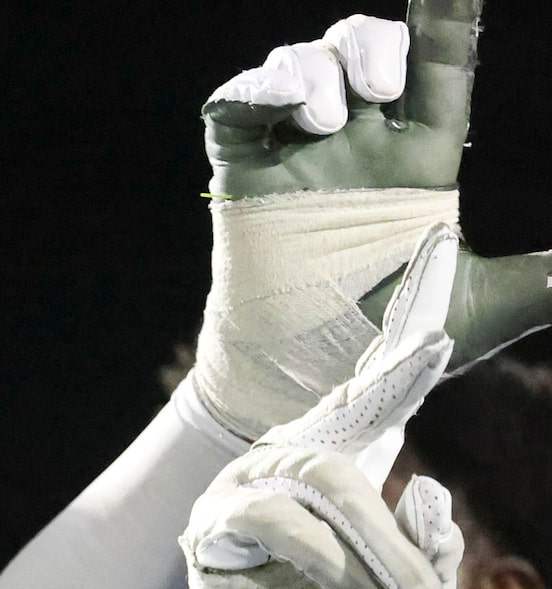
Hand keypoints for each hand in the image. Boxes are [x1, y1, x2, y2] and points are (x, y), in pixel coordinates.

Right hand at [179, 311, 463, 588]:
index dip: (405, 329)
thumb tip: (422, 488)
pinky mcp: (215, 527)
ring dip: (373, 541)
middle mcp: (294, 461)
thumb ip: (432, 546)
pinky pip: (278, 518)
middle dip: (398, 391)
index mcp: (347, 465)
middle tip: (438, 363)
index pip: (377, 389)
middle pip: (356, 408)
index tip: (438, 252)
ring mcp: (247, 488)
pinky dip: (327, 557)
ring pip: (326, 476)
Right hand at [186, 3, 551, 439]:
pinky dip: (254, 88)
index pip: (438, 63)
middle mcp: (356, 142)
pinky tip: (282, 105)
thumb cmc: (392, 342)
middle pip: (363, 46)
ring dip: (317, 72)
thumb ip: (545, 279)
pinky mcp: (241, 171)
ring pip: (302, 63)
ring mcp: (294, 154)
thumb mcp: (485, 304)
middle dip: (372, 42)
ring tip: (325, 121)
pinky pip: (235, 105)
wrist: (309, 383)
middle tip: (387, 92)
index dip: (446, 13)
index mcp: (418, 156)